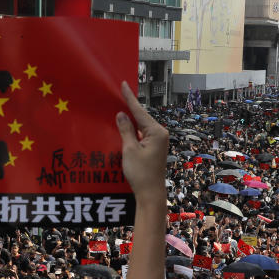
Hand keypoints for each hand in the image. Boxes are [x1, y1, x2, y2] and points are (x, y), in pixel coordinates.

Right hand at [116, 81, 168, 202]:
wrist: (150, 194)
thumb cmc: (141, 173)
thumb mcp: (130, 149)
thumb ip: (126, 130)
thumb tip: (121, 114)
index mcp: (156, 132)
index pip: (139, 111)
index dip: (129, 98)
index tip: (124, 84)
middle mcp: (160, 134)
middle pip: (141, 117)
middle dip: (129, 108)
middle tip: (119, 93)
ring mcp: (158, 142)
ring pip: (141, 126)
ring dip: (130, 120)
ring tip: (118, 108)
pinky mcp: (154, 149)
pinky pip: (142, 134)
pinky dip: (132, 131)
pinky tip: (124, 127)